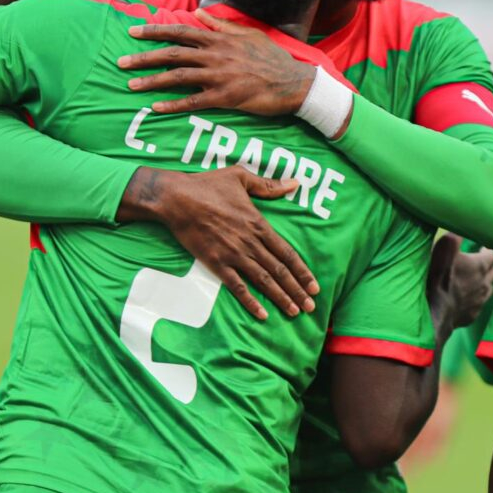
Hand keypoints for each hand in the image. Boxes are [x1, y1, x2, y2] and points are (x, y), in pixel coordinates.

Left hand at [117, 10, 315, 116]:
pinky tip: (156, 107)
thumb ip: (221, 25)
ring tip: (131, 84)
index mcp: (219, 39)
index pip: (180, 31)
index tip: (133, 32)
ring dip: (152, 81)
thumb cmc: (272, 58)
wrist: (293, 82)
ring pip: (178, 76)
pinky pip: (193, 101)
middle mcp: (215, 55)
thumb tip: (199, 14)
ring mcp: (219, 76)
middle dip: (144, 57)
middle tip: (121, 62)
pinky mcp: (225, 97)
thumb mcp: (248, 34)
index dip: (155, 31)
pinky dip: (173, 104)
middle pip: (172, 53)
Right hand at [117, 166, 317, 320]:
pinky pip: (237, 286)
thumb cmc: (208, 185)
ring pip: (263, 281)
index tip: (315, 285)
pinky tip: (262, 314)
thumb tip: (295, 183)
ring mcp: (233, 254)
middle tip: (311, 307)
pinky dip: (251, 302)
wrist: (177, 199)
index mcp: (258, 224)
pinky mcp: (216, 263)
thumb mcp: (241, 177)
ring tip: (295, 311)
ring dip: (281, 298)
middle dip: (297, 290)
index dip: (303, 271)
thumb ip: (269, 185)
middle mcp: (250, 242)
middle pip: (279, 271)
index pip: (287, 252)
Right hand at [426, 234, 492, 329]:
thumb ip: (454, 236)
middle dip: (487, 265)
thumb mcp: (443, 249)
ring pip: (489, 287)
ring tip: (474, 279)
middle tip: (478, 262)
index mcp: (480, 265)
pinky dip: (475, 298)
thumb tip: (461, 227)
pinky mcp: (473, 314)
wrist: (433, 314)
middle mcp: (484, 283)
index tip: (482, 247)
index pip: (492, 254)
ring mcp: (480, 301)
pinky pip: (479, 303)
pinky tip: (466, 297)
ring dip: (483, 281)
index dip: (487, 249)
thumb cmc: (437, 279)